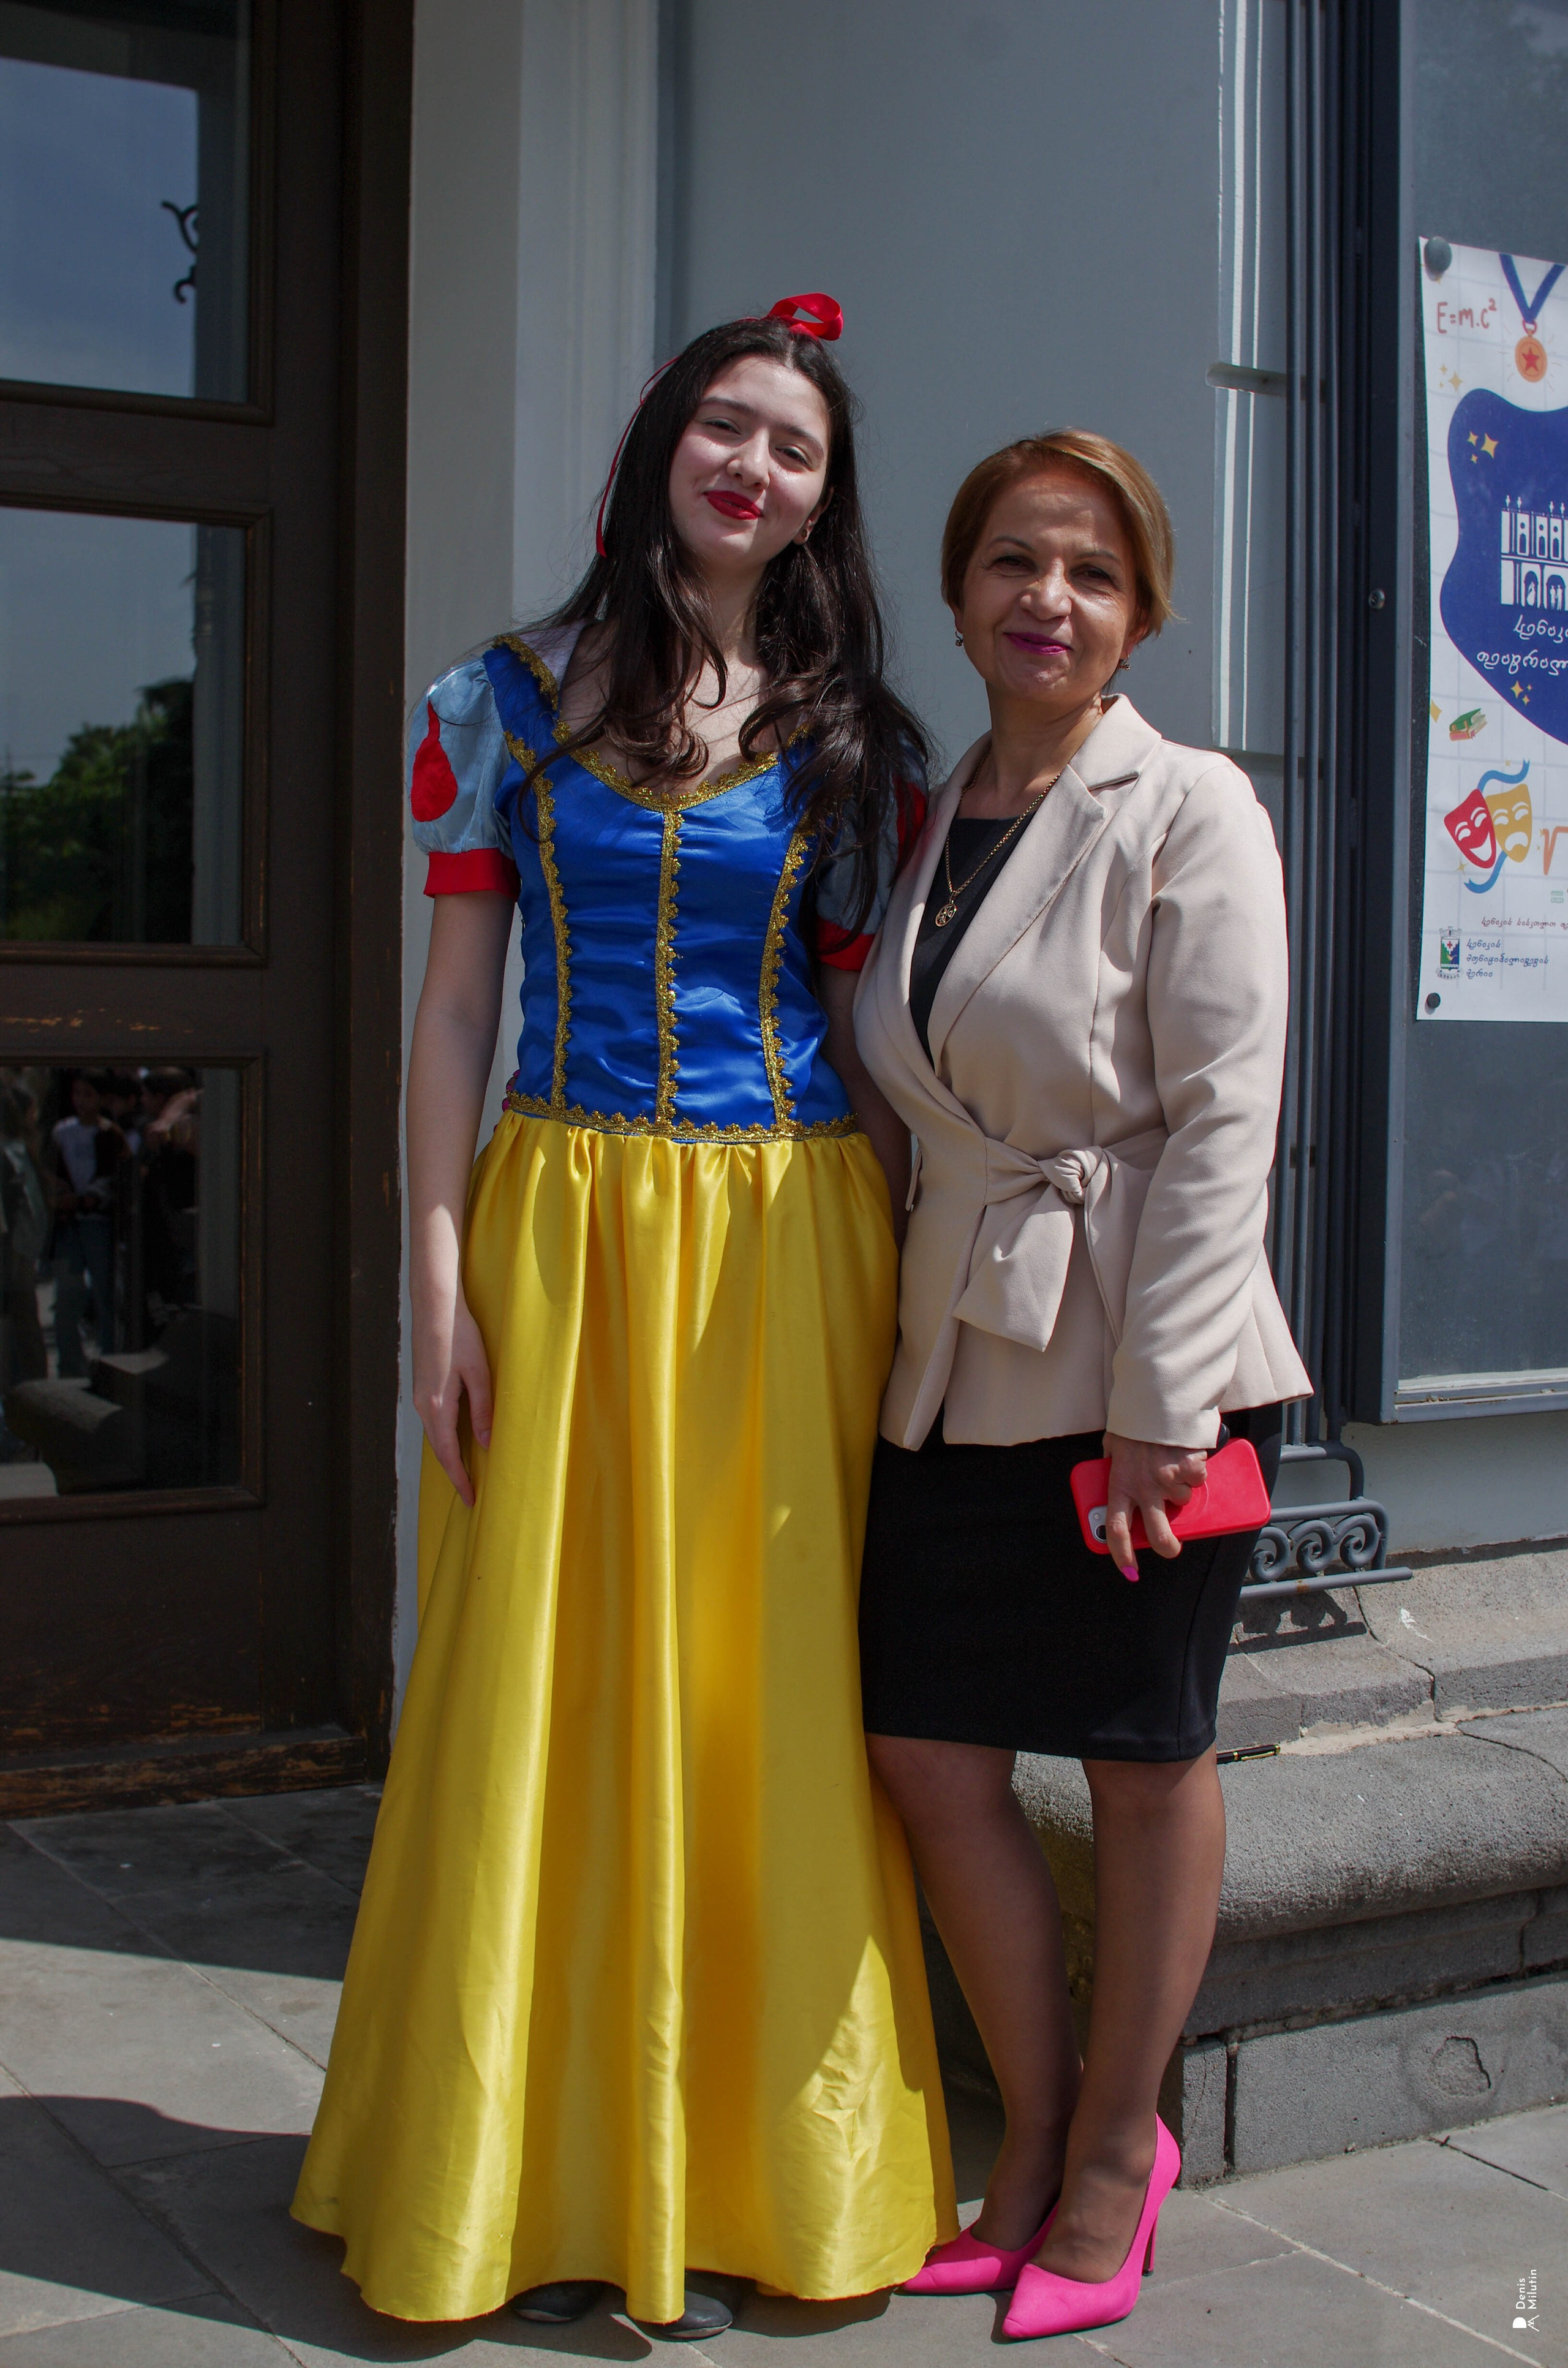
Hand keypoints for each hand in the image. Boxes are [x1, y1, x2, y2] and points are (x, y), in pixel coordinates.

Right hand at [413, 1288, 492, 1507]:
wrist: (435, 1308)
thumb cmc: (460, 1337)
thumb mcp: (479, 1374)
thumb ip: (482, 1410)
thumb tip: (485, 1443)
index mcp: (438, 1405)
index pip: (449, 1454)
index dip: (460, 1479)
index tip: (470, 1499)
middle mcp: (423, 1404)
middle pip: (439, 1449)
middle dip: (454, 1473)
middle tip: (469, 1494)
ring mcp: (419, 1395)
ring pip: (434, 1436)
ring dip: (449, 1456)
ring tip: (465, 1472)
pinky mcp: (421, 1387)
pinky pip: (432, 1421)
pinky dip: (443, 1438)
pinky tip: (456, 1440)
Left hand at [1102, 1431, 1208, 1578]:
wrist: (1155, 1398)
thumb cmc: (1133, 1423)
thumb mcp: (1113, 1447)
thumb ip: (1115, 1468)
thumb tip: (1115, 1481)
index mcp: (1120, 1484)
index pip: (1117, 1529)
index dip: (1122, 1555)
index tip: (1129, 1570)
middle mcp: (1144, 1488)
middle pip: (1159, 1535)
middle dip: (1168, 1547)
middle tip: (1171, 1547)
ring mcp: (1169, 1480)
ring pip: (1182, 1501)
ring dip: (1180, 1490)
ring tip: (1171, 1466)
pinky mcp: (1190, 1469)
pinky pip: (1197, 1479)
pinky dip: (1195, 1470)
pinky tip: (1184, 1454)